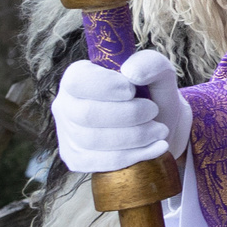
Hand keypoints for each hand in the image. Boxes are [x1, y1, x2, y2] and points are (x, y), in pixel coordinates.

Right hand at [54, 51, 192, 175]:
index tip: (132, 91)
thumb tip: (131, 72)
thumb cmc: (152, 95)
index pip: (77, 81)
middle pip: (87, 115)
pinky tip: (156, 147)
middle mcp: (66, 105)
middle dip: (129, 115)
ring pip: (93, 141)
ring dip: (135, 136)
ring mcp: (67, 134)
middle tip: (154, 111)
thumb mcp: (159, 73)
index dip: (105, 87)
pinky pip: (99, 162)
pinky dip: (133, 156)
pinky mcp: (76, 159)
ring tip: (160, 130)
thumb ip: (150, 63)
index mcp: (78, 77)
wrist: (157, 126)